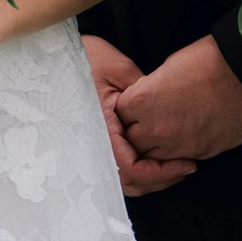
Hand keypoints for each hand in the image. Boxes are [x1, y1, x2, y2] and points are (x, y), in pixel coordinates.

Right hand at [85, 35, 194, 197]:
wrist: (55, 57)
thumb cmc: (82, 59)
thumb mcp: (117, 68)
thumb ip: (142, 92)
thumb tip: (165, 114)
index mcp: (99, 130)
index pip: (131, 169)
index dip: (161, 173)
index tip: (186, 164)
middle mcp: (92, 146)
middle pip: (130, 183)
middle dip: (161, 180)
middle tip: (186, 168)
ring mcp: (90, 149)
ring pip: (123, 182)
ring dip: (150, 180)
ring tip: (174, 167)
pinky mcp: (92, 146)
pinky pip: (115, 171)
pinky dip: (137, 173)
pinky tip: (154, 161)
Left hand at [114, 34, 241, 167]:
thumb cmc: (213, 60)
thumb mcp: (170, 65)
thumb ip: (152, 88)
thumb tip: (151, 96)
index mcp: (142, 100)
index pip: (119, 115)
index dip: (128, 110)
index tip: (137, 106)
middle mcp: (155, 128)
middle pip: (131, 142)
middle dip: (136, 133)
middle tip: (149, 122)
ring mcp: (177, 144)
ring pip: (151, 158)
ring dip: (155, 148)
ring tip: (167, 132)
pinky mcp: (200, 153)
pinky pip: (178, 161)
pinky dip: (177, 154)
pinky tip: (184, 139)